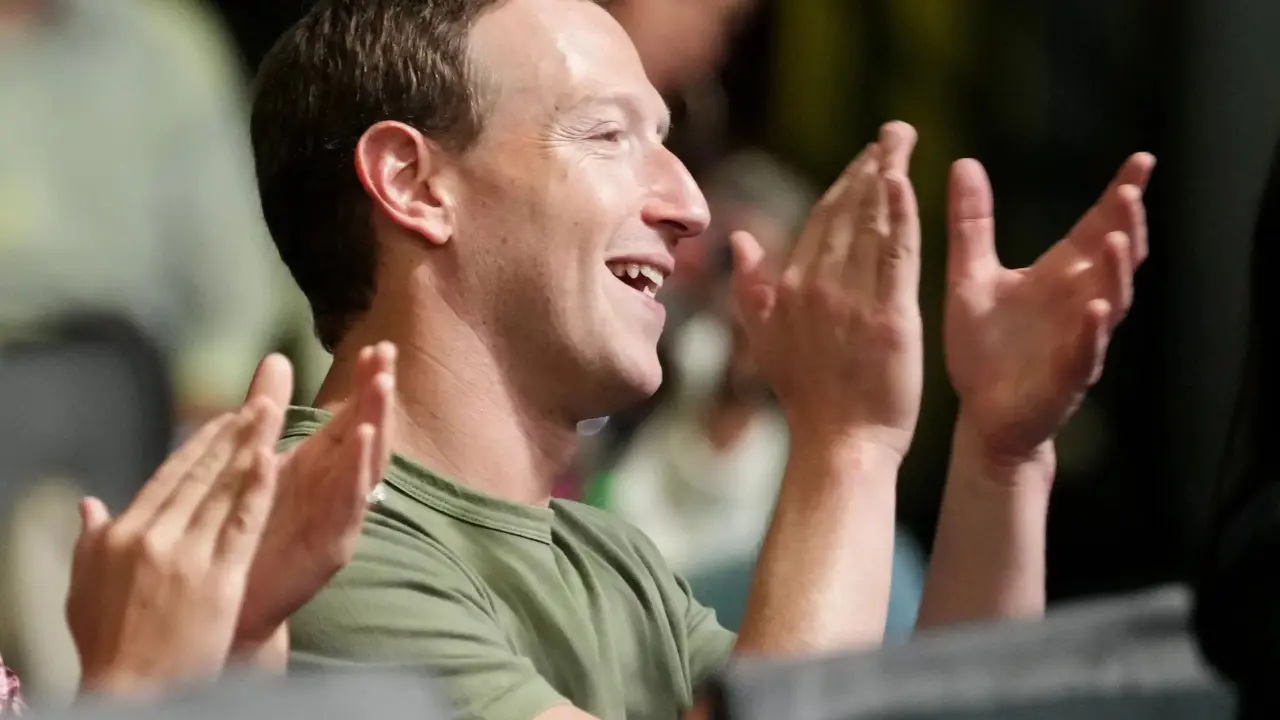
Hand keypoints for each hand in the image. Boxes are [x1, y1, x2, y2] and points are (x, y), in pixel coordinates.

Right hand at [67, 401, 282, 697]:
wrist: (129, 691)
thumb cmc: (107, 648)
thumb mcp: (86, 590)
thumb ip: (91, 541)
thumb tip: (89, 504)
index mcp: (124, 535)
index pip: (169, 477)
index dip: (199, 446)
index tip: (222, 420)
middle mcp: (154, 537)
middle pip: (200, 474)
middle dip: (232, 433)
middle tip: (260, 402)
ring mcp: (186, 556)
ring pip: (224, 489)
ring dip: (251, 446)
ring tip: (272, 413)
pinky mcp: (218, 579)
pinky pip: (242, 524)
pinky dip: (257, 489)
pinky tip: (272, 459)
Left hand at [233, 344, 395, 646]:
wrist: (230, 603)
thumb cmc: (245, 533)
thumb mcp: (257, 460)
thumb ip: (269, 412)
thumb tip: (276, 359)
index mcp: (320, 465)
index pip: (351, 415)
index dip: (366, 383)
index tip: (378, 346)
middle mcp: (337, 487)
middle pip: (367, 433)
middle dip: (378, 395)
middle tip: (387, 357)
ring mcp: (339, 515)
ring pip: (367, 465)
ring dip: (375, 424)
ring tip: (381, 387)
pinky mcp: (332, 544)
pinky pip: (351, 504)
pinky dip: (358, 471)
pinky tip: (361, 441)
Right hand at [732, 122, 922, 455]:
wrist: (839, 445)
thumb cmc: (808, 399)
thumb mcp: (767, 341)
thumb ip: (752, 287)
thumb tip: (738, 239)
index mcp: (791, 289)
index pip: (820, 220)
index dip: (845, 183)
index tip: (867, 156)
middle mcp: (817, 287)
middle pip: (846, 212)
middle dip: (870, 165)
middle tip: (894, 130)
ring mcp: (853, 301)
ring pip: (871, 224)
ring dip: (887, 176)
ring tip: (903, 142)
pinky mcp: (890, 317)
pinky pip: (896, 254)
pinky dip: (900, 215)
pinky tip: (906, 183)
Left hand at [944, 153, 1154, 463]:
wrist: (983, 415)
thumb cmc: (984, 347)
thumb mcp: (971, 276)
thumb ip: (972, 224)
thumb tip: (964, 162)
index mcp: (1060, 275)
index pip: (1098, 227)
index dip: (1121, 194)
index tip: (1142, 159)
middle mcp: (1079, 302)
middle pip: (1116, 258)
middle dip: (1127, 226)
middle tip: (1132, 191)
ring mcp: (1079, 340)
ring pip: (1110, 301)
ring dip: (1117, 273)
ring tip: (1119, 240)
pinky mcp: (1066, 376)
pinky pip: (1086, 352)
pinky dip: (1092, 330)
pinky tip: (1096, 308)